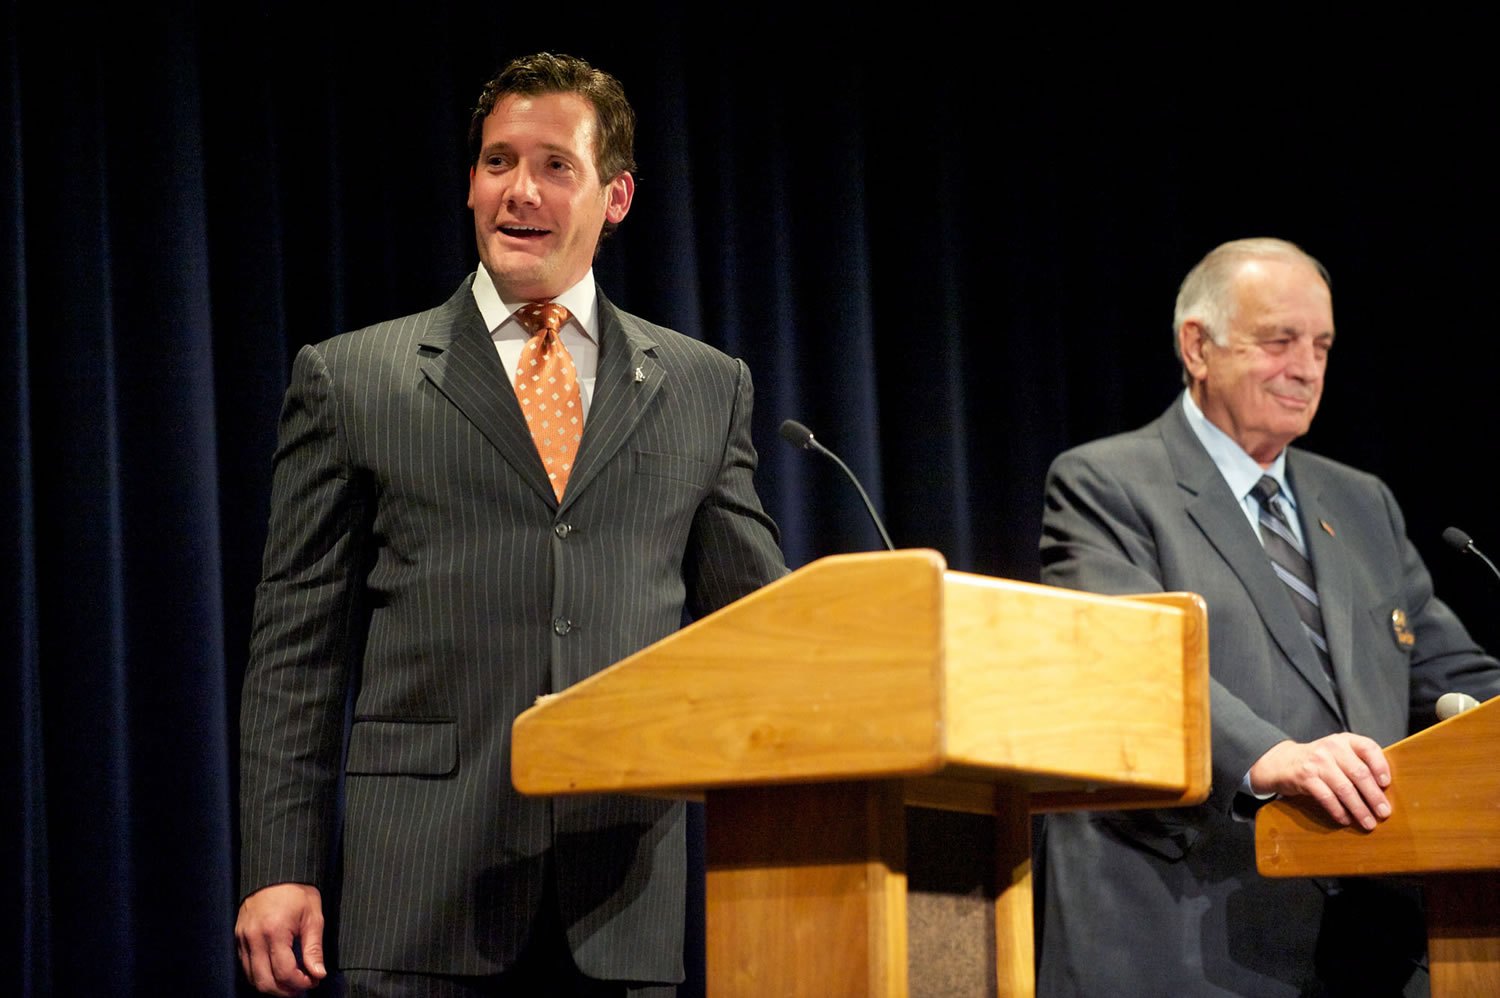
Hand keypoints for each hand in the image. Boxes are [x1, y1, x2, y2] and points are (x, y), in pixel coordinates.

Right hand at [235, 883, 326, 994]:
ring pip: (253, 978)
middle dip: (286, 991)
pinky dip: (261, 974)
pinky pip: (245, 966)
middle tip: (302, 986)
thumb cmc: (296, 891)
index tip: (313, 980)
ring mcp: (243, 939)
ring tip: (291, 981)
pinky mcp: (238, 938)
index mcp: (275, 931)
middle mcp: (254, 938)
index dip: (301, 983)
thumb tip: (318, 973)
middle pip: (265, 982)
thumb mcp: (313, 916)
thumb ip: (314, 947)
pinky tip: (276, 970)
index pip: (285, 972)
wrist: (274, 873)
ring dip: (272, 985)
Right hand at [1249, 734, 1392, 829]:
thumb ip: (1358, 763)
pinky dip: (1338, 811)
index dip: (1380, 766)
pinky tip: (1345, 820)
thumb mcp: (1338, 753)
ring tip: (1368, 822)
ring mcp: (1317, 762)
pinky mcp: (1305, 777)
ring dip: (1359, 809)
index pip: (1368, 748)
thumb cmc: (1319, 761)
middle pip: (1359, 773)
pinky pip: (1326, 797)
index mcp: (1344, 740)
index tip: (1387, 784)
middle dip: (1374, 796)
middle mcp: (1331, 747)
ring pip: (1344, 789)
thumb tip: (1384, 791)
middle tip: (1384, 812)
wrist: (1282, 761)